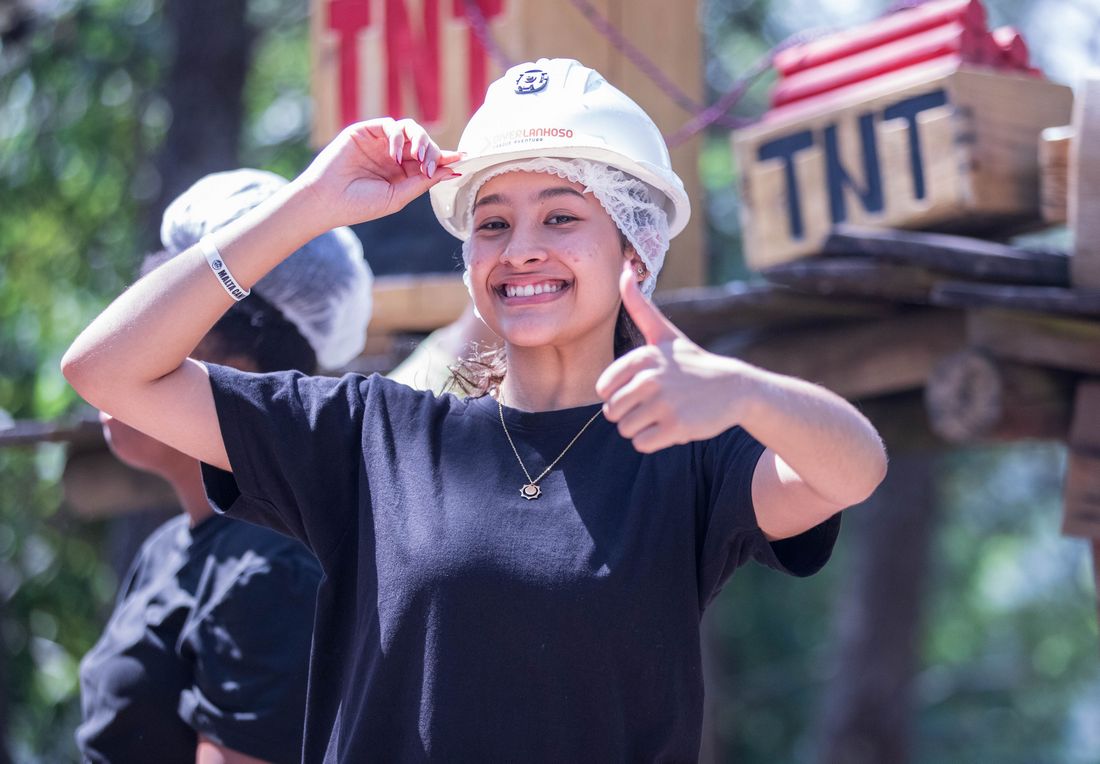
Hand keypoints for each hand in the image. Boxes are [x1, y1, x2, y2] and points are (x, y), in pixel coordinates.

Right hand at [293, 117, 461, 230]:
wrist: (327, 201)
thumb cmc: (359, 205)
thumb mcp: (397, 197)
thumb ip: (423, 182)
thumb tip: (451, 170)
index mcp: (402, 173)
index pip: (429, 161)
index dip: (446, 158)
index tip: (464, 159)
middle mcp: (393, 156)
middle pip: (424, 143)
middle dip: (433, 152)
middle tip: (431, 166)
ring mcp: (380, 143)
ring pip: (410, 129)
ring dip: (420, 141)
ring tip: (417, 158)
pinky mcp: (365, 131)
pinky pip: (390, 125)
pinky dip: (398, 137)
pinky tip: (395, 154)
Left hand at [595, 263, 759, 452]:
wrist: (734, 389)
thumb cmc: (692, 362)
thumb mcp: (665, 333)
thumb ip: (639, 305)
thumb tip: (624, 268)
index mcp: (643, 357)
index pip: (604, 388)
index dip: (618, 393)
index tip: (641, 388)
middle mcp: (651, 378)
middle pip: (612, 411)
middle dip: (630, 413)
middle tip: (656, 404)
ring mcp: (664, 403)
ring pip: (626, 429)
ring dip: (642, 428)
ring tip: (664, 414)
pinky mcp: (676, 427)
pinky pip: (642, 444)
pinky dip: (653, 441)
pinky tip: (672, 427)